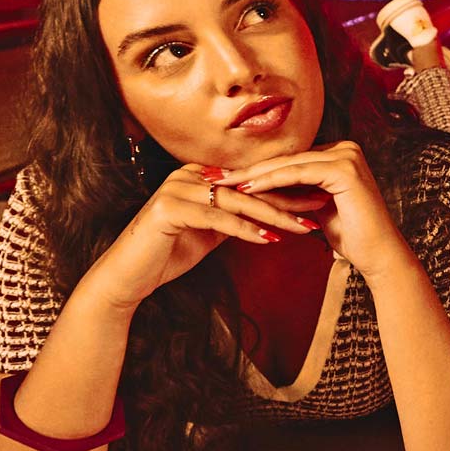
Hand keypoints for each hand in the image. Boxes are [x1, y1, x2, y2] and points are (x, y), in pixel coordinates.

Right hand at [87, 163, 319, 307]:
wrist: (128, 276)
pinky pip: (216, 218)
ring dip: (273, 214)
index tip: (318, 197)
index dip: (286, 189)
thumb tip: (269, 214)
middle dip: (287, 197)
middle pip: (248, 187)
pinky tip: (270, 239)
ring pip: (236, 201)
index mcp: (200, 175)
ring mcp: (177, 189)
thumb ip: (234, 217)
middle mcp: (189, 175)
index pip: (251, 181)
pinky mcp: (169, 208)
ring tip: (303, 226)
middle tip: (321, 204)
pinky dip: (245, 229)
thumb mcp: (209, 231)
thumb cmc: (168, 253)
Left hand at [219, 142, 407, 276]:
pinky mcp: (344, 170)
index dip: (256, 169)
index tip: (225, 177)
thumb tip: (261, 184)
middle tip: (213, 176)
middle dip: (248, 169)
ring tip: (222, 183)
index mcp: (340, 153)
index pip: (290, 159)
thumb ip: (297, 190)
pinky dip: (269, 182)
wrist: (378, 254)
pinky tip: (245, 189)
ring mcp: (347, 156)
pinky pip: (297, 174)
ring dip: (253, 175)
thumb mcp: (316, 206)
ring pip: (288, 165)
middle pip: (287, 159)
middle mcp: (345, 148)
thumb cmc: (350, 236)